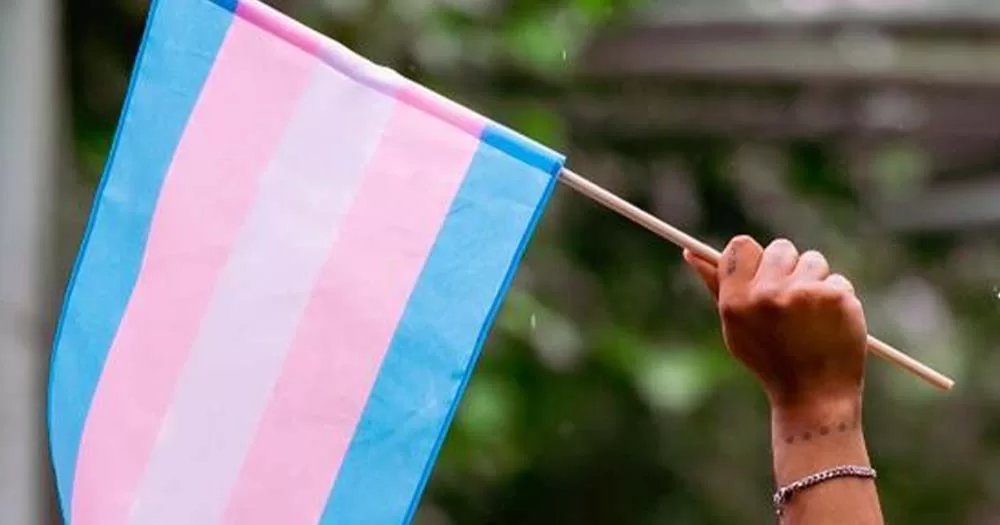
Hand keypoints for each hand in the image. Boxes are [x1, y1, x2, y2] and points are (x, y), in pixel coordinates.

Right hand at [683, 236, 866, 410]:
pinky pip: (838, 280)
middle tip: (791, 302)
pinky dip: (838, 299)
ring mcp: (803, 294)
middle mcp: (766, 294)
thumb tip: (691, 253)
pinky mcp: (835, 298)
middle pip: (780, 248)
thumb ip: (717, 286)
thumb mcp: (736, 326)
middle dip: (788, 268)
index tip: (763, 272)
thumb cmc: (770, 359)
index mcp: (736, 301)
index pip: (741, 245)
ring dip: (815, 281)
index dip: (755, 257)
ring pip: (813, 260)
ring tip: (811, 316)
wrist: (814, 396)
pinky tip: (831, 325)